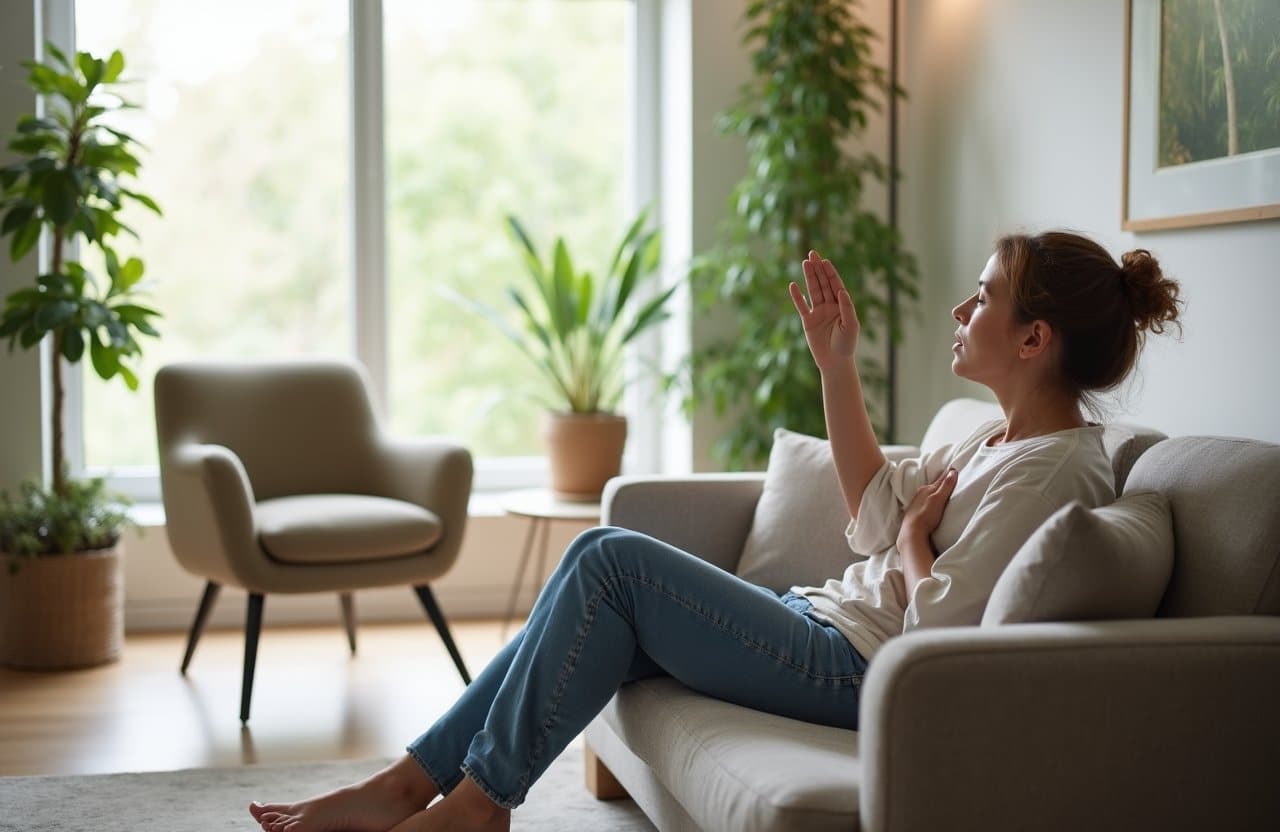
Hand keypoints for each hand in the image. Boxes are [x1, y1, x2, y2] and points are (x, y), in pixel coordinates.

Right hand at [789, 250, 859, 369]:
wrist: (835, 362)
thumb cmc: (847, 345)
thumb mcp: (851, 326)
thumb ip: (847, 308)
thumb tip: (842, 291)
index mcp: (842, 305)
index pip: (836, 285)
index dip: (830, 272)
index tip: (825, 261)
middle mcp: (830, 306)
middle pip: (823, 283)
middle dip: (818, 269)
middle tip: (812, 254)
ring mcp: (818, 313)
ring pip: (813, 291)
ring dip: (809, 277)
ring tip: (805, 262)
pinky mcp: (808, 321)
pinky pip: (801, 306)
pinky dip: (797, 296)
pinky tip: (793, 285)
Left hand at [898, 467, 958, 547]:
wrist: (912, 532)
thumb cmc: (926, 516)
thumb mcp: (938, 499)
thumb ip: (946, 486)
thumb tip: (953, 471)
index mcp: (927, 489)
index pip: (940, 479)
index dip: (948, 474)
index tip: (954, 469)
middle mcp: (921, 494)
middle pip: (934, 484)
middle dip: (942, 480)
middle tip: (949, 474)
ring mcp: (917, 502)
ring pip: (929, 492)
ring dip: (936, 489)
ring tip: (941, 487)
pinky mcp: (916, 511)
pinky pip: (925, 500)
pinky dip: (930, 498)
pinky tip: (931, 501)